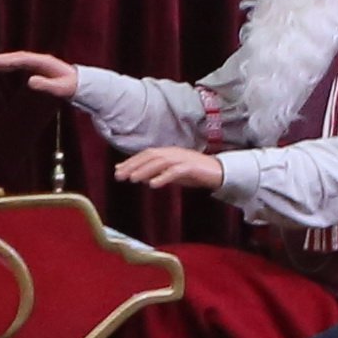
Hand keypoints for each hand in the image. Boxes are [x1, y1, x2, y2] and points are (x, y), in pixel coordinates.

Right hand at [0, 51, 78, 99]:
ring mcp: (38, 63)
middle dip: (2, 59)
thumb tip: (29, 81)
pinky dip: (9, 64)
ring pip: (17, 59)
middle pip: (18, 57)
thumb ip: (47, 86)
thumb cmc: (71, 87)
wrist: (81, 84)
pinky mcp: (37, 68)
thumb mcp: (61, 89)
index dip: (8, 60)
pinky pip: (20, 64)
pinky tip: (0, 68)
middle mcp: (39, 60)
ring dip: (4, 61)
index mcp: (44, 62)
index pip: (23, 59)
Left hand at [112, 146, 228, 192]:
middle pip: (149, 156)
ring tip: (132, 179)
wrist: (220, 172)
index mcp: (168, 152)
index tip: (117, 170)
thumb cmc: (196, 173)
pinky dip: (163, 177)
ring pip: (159, 162)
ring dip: (144, 170)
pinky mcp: (191, 167)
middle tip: (119, 175)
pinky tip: (153, 185)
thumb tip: (142, 178)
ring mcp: (182, 159)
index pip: (146, 155)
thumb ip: (159, 173)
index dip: (131, 161)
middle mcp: (173, 153)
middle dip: (133, 165)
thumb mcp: (174, 174)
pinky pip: (175, 172)